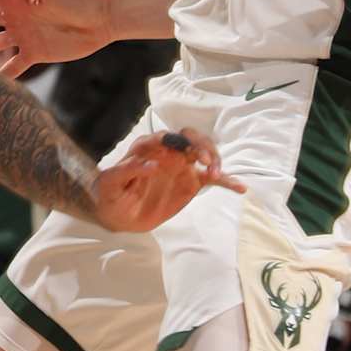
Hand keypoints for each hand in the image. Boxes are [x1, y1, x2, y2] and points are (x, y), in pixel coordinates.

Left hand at [90, 129, 241, 234]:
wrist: (117, 214)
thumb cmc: (109, 194)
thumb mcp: (110, 184)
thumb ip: (127, 171)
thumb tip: (152, 165)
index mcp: (148, 147)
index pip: (168, 137)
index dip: (180, 142)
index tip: (189, 154)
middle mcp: (168, 152)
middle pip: (191, 139)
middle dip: (202, 146)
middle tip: (207, 162)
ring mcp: (182, 166)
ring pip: (205, 154)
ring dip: (215, 159)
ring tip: (217, 174)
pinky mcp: (190, 182)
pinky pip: (212, 178)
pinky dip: (227, 181)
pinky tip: (240, 188)